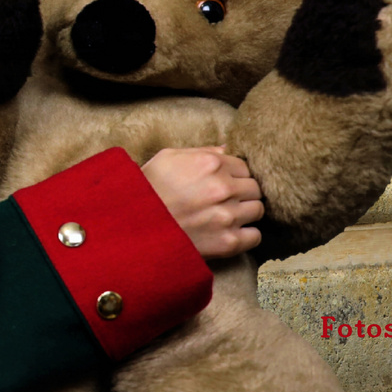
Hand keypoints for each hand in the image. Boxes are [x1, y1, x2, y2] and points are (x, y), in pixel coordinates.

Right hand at [142, 146, 263, 258]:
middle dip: (243, 192)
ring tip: (230, 216)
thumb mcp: (169, 157)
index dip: (235, 175)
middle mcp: (224, 188)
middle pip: (254, 188)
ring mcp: (227, 216)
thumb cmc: (149, 189)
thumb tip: (226, 149)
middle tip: (229, 200)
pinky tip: (233, 232)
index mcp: (212, 163)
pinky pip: (254, 236)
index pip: (244, 167)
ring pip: (257, 210)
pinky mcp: (227, 242)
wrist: (134, 227)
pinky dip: (247, 235)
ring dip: (246, 212)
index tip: (226, 183)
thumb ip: (202, 150)